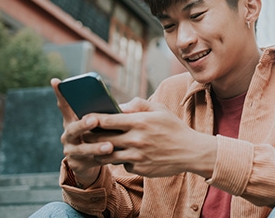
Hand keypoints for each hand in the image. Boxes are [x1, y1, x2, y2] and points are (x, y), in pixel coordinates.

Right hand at [51, 78, 108, 187]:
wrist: (95, 162)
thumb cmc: (102, 135)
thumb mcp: (103, 123)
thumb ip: (109, 113)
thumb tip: (124, 107)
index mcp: (73, 121)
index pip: (65, 105)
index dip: (60, 94)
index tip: (56, 81)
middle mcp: (69, 135)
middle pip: (72, 129)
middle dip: (83, 124)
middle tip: (94, 120)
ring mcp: (72, 151)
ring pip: (82, 149)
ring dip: (95, 147)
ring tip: (109, 146)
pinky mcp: (78, 165)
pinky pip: (91, 162)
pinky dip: (102, 159)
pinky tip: (112, 157)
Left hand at [88, 98, 217, 177]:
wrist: (190, 151)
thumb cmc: (174, 128)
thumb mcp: (160, 109)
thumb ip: (139, 104)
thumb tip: (119, 106)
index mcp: (140, 122)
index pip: (107, 120)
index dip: (92, 119)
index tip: (85, 118)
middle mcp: (136, 140)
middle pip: (102, 140)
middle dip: (91, 137)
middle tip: (86, 134)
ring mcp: (137, 157)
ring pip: (107, 155)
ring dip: (101, 151)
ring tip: (99, 146)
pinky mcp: (140, 169)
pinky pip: (122, 165)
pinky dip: (121, 160)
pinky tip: (125, 155)